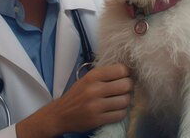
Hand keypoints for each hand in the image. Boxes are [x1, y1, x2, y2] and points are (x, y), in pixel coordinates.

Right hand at [16, 63, 132, 137]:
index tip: (125, 76)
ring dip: (126, 100)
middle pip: (125, 85)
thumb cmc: (77, 95)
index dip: (127, 73)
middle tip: (124, 89)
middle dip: (128, 87)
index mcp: (92, 76)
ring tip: (120, 99)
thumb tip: (128, 72)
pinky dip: (122, 112)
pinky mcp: (98, 119)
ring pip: (125, 100)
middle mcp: (94, 89)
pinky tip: (116, 109)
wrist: (60, 114)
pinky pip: (120, 114)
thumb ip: (104, 75)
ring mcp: (96, 106)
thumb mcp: (87, 79)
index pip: (120, 69)